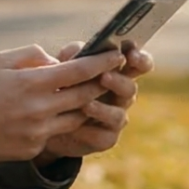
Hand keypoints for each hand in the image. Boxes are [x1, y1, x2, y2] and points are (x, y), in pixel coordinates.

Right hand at [0, 45, 130, 163]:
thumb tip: (58, 60)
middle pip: (85, 95)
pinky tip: (54, 113)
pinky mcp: (33, 148)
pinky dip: (58, 121)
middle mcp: (39, 109)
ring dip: (84, 105)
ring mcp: (38, 132)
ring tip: (87, 94)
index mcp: (32, 83)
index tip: (116, 55)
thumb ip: (32, 55)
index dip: (101, 62)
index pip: (79, 71)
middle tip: (112, 74)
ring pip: (76, 117)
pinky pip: (55, 133)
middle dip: (101, 83)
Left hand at [40, 42, 152, 159]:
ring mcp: (115, 118)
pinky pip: (103, 136)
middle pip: (130, 88)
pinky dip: (89, 131)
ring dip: (103, 109)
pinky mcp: (106, 138)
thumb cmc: (62, 86)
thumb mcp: (64, 66)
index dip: (140, 58)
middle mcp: (121, 96)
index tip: (131, 53)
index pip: (139, 64)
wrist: (48, 121)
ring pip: (118, 115)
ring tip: (85, 105)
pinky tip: (75, 127)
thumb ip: (72, 55)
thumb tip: (78, 50)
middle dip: (119, 82)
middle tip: (104, 76)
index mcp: (118, 73)